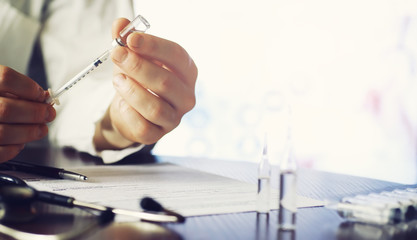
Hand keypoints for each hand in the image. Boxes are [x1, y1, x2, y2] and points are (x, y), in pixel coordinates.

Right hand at [0, 66, 55, 161]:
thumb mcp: (0, 88)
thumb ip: (17, 90)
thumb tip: (43, 98)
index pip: (6, 78)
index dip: (29, 87)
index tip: (42, 95)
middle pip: (6, 109)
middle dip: (35, 113)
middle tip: (48, 114)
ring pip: (4, 133)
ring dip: (29, 132)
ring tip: (41, 129)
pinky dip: (14, 148)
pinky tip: (19, 142)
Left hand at [93, 18, 196, 149]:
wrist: (130, 111)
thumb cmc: (138, 80)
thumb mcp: (132, 56)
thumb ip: (126, 40)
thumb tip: (120, 25)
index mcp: (186, 71)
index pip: (177, 56)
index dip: (154, 46)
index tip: (131, 39)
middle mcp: (186, 96)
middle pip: (166, 82)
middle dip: (138, 66)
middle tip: (116, 55)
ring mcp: (174, 118)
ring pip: (155, 108)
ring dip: (131, 91)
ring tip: (117, 80)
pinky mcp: (158, 135)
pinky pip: (144, 126)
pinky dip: (129, 113)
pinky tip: (122, 104)